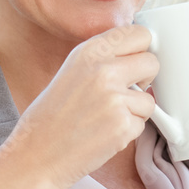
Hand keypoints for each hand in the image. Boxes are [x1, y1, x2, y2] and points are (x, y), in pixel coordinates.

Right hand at [11, 24, 158, 188]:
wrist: (36, 154)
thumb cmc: (52, 116)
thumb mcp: (73, 70)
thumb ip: (105, 58)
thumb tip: (141, 53)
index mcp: (89, 51)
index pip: (140, 34)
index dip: (141, 50)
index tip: (135, 62)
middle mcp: (103, 70)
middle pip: (152, 62)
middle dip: (144, 79)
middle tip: (124, 92)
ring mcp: (114, 98)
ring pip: (149, 99)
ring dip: (134, 111)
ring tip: (106, 118)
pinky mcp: (122, 125)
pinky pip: (142, 124)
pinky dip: (127, 131)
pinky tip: (103, 133)